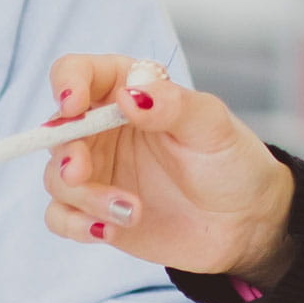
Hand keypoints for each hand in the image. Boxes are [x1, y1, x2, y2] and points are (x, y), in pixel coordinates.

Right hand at [39, 54, 297, 282]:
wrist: (246, 222)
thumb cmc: (231, 161)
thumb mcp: (212, 126)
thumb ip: (172, 105)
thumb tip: (129, 95)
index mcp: (127, 90)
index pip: (79, 72)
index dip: (67, 82)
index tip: (74, 104)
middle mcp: (103, 129)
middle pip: (57, 130)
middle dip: (65, 151)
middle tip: (80, 171)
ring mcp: (97, 172)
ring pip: (57, 178)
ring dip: (84, 196)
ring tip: (130, 210)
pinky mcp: (97, 211)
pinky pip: (62, 217)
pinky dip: (76, 224)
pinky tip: (108, 230)